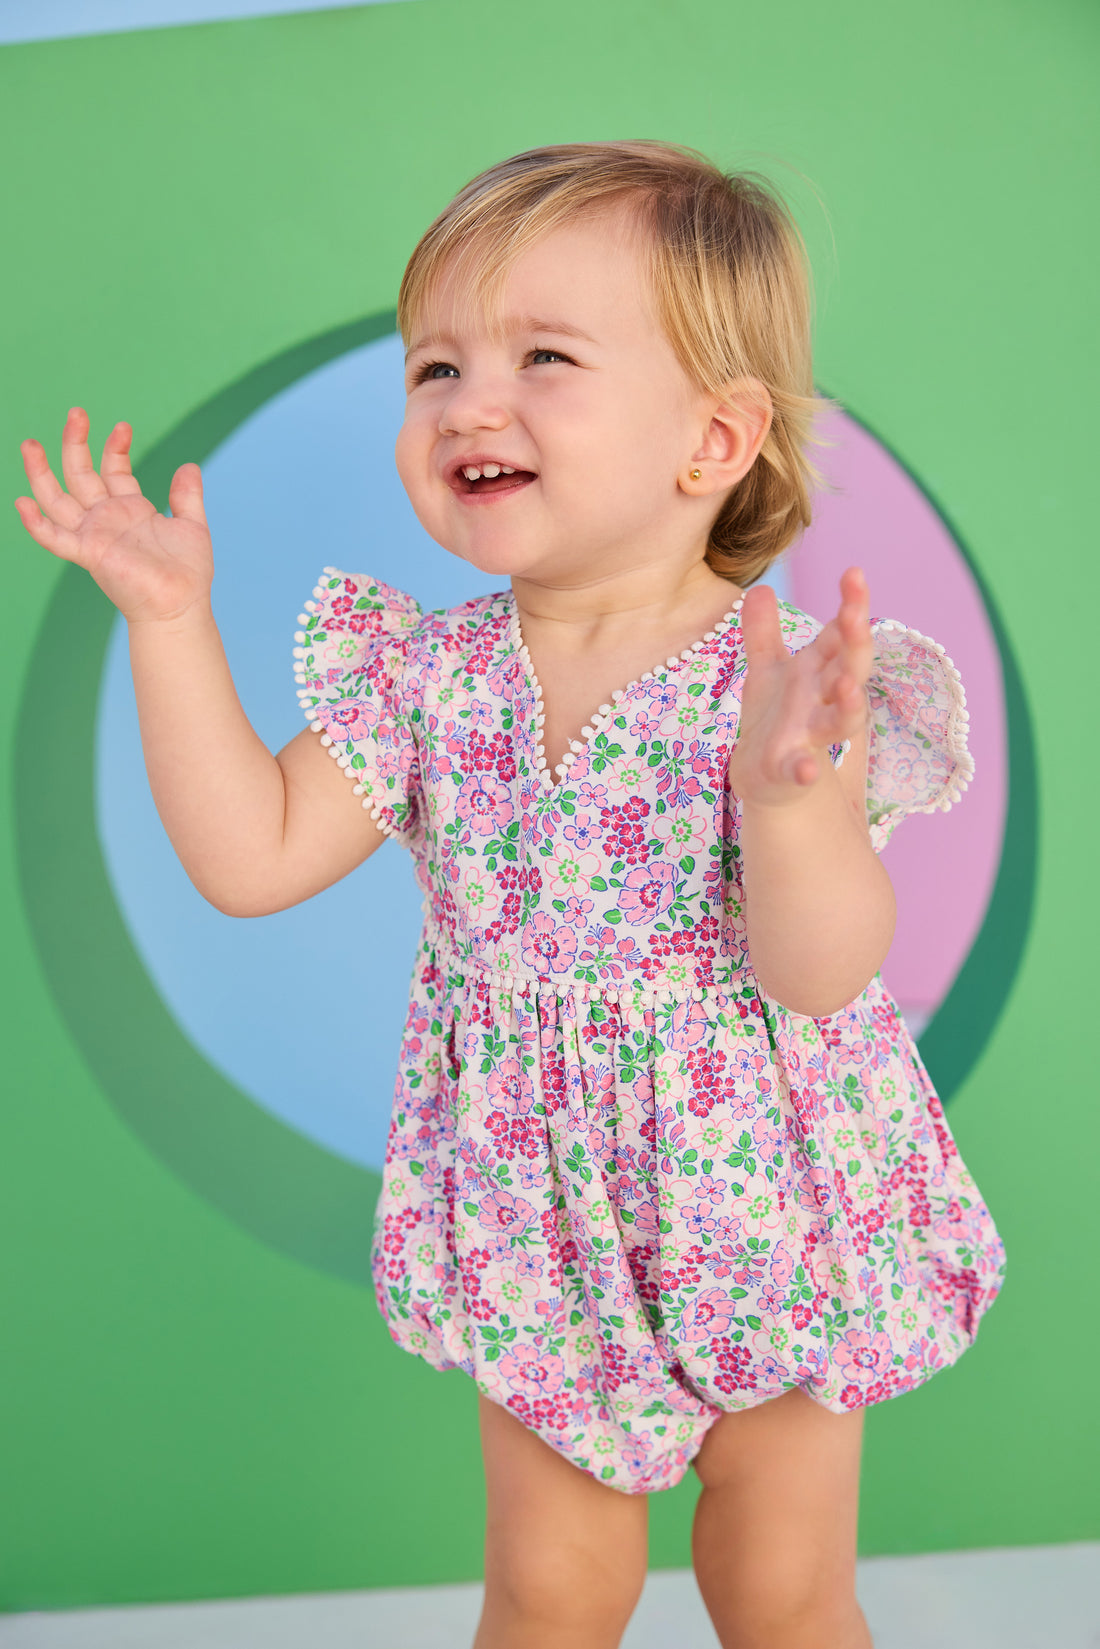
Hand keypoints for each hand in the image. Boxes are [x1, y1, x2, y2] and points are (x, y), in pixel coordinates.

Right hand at [14, 407, 212, 623]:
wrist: (182, 606)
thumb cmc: (188, 573)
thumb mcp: (192, 525)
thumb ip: (187, 497)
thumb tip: (189, 465)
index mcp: (129, 509)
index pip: (112, 469)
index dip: (114, 447)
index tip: (123, 427)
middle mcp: (106, 518)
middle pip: (79, 474)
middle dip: (75, 443)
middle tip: (76, 412)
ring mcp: (94, 535)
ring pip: (56, 499)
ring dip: (41, 473)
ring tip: (30, 444)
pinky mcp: (89, 555)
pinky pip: (55, 539)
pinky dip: (36, 524)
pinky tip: (21, 503)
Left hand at [727, 566, 872, 806]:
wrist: (763, 775)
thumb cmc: (775, 717)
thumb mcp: (766, 670)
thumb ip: (764, 632)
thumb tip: (759, 588)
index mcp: (818, 672)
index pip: (840, 634)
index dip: (851, 605)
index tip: (853, 573)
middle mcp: (823, 701)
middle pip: (850, 668)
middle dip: (856, 644)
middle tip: (856, 615)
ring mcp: (811, 736)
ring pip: (841, 720)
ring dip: (849, 705)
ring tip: (849, 686)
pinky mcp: (790, 769)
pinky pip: (802, 771)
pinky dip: (806, 770)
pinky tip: (808, 771)